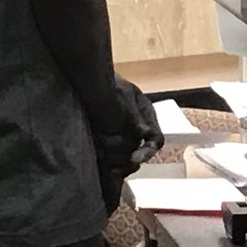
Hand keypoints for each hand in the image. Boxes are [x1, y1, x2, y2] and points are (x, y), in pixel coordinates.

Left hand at [94, 77, 165, 213]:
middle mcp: (140, 130)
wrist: (91, 82)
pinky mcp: (113, 143)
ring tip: (99, 154)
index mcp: (147, 116)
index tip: (134, 158)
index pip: (156, 140)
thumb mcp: (123, 95)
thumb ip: (133, 114)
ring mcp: (127, 137)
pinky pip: (115, 161)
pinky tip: (96, 159)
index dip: (147, 151)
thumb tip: (144, 133)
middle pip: (140, 154)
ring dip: (115, 161)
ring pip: (127, 160)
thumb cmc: (109, 84)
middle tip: (107, 156)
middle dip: (125, 158)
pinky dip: (108, 163)